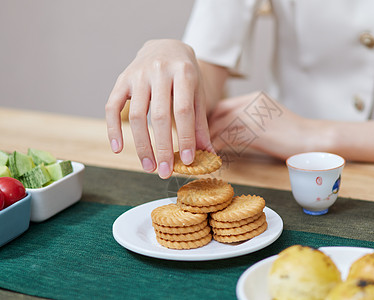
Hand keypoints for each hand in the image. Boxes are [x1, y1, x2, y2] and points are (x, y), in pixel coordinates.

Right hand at [105, 39, 213, 178]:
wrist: (166, 46)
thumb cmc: (185, 75)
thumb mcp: (198, 93)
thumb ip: (200, 123)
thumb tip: (207, 154)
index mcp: (183, 73)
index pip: (183, 110)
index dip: (185, 137)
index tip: (188, 161)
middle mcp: (159, 71)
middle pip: (159, 116)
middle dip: (162, 148)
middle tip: (165, 172)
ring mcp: (138, 74)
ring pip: (136, 115)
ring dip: (142, 146)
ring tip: (149, 167)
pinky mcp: (122, 79)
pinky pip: (112, 106)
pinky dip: (113, 129)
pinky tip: (118, 149)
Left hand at [208, 92, 328, 158]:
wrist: (313, 139)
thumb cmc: (294, 135)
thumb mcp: (270, 119)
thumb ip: (251, 120)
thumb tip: (230, 132)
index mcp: (255, 97)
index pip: (223, 105)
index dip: (210, 119)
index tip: (202, 132)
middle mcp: (251, 102)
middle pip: (218, 112)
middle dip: (205, 128)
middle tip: (196, 142)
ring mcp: (253, 115)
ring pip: (220, 125)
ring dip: (208, 139)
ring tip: (200, 152)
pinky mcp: (254, 131)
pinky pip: (228, 138)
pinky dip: (218, 148)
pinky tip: (213, 157)